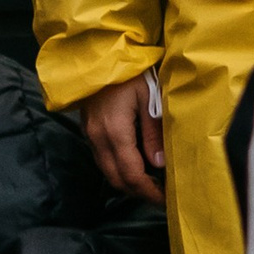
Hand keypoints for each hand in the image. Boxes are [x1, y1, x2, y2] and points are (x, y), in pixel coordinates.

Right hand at [82, 74, 164, 206]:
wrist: (99, 53)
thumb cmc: (131, 71)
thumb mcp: (149, 98)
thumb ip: (153, 133)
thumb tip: (159, 164)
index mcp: (115, 132)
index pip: (131, 174)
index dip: (148, 192)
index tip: (165, 200)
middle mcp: (98, 139)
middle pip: (116, 179)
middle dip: (138, 192)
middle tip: (160, 196)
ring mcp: (89, 135)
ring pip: (106, 171)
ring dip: (127, 182)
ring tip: (151, 183)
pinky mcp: (88, 130)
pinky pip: (101, 158)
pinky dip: (118, 168)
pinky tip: (135, 165)